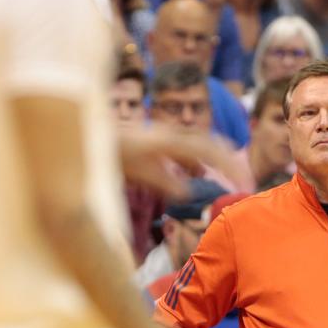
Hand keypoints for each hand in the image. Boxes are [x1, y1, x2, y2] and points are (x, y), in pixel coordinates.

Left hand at [118, 124, 253, 198]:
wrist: (84, 135)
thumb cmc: (108, 154)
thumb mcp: (137, 171)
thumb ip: (164, 181)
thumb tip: (188, 192)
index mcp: (169, 141)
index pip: (209, 151)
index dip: (228, 166)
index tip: (242, 183)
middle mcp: (170, 134)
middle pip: (210, 143)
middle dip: (229, 161)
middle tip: (244, 180)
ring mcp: (163, 136)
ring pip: (199, 144)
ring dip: (214, 160)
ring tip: (227, 177)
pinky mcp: (155, 141)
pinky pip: (185, 148)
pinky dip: (196, 161)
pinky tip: (195, 174)